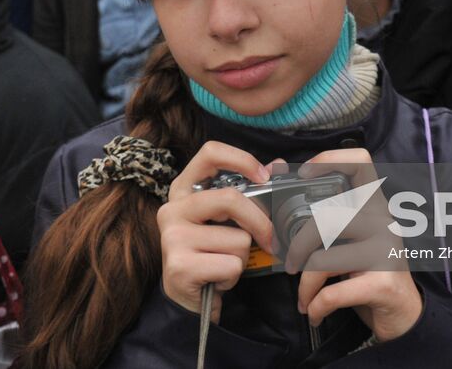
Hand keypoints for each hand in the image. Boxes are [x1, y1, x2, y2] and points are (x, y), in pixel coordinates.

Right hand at [157, 141, 275, 319]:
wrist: (188, 297)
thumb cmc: (209, 252)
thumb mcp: (225, 219)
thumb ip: (250, 191)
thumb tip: (279, 165)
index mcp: (182, 189)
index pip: (210, 153)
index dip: (242, 160)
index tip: (264, 177)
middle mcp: (172, 209)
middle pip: (230, 199)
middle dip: (259, 223)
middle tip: (270, 240)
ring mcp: (172, 237)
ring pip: (238, 239)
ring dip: (242, 257)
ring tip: (224, 262)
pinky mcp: (179, 266)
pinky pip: (231, 265)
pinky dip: (234, 276)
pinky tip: (217, 278)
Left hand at [288, 148, 423, 342]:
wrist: (403, 314)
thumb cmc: (367, 270)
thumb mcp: (346, 236)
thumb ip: (317, 207)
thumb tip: (277, 166)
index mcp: (373, 205)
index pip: (360, 161)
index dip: (329, 160)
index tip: (304, 174)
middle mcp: (384, 221)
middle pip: (325, 219)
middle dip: (296, 247)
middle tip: (289, 265)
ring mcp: (386, 252)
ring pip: (323, 259)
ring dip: (304, 285)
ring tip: (303, 297)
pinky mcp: (383, 284)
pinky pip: (333, 293)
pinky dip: (316, 307)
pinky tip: (315, 313)